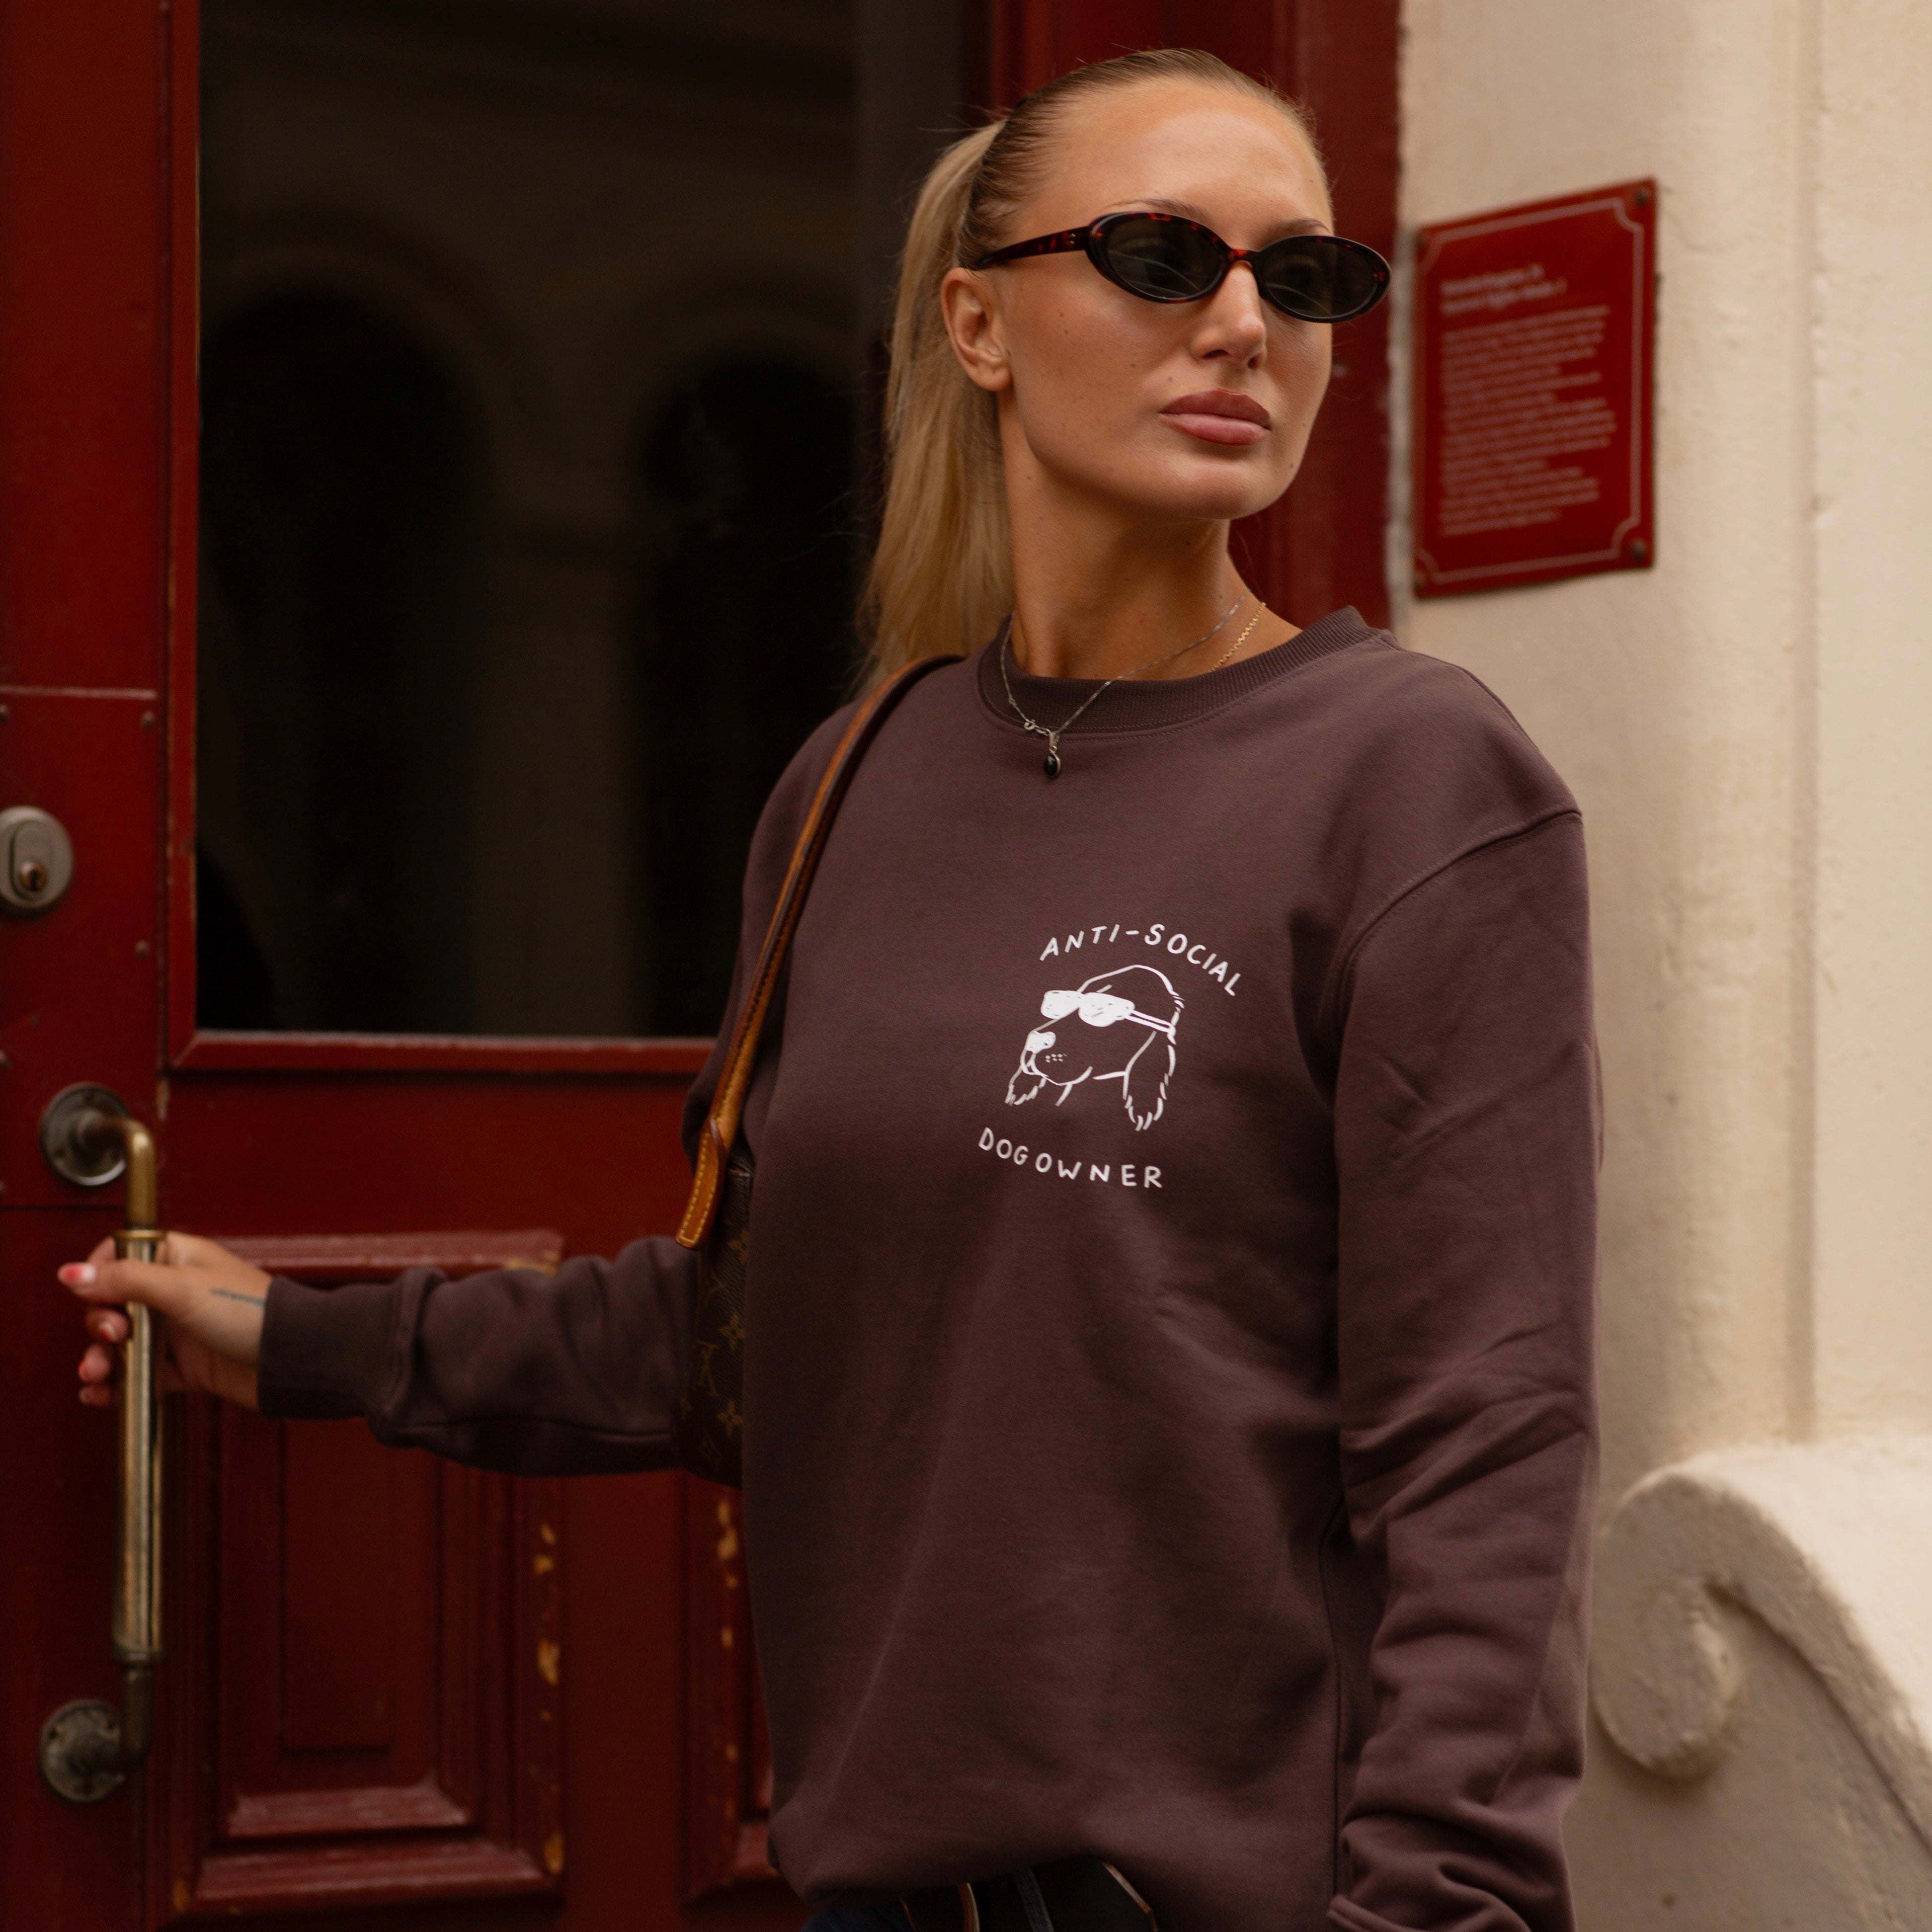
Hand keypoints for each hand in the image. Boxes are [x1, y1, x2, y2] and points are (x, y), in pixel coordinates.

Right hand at [62, 1232, 270, 1410]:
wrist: (287, 1359)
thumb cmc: (248, 1311)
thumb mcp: (181, 1288)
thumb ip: (125, 1280)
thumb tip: (71, 1273)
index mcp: (177, 1258)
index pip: (121, 1256)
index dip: (99, 1275)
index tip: (88, 1293)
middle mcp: (175, 1291)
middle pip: (114, 1304)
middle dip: (100, 1323)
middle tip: (114, 1336)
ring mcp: (178, 1330)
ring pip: (123, 1343)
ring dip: (101, 1358)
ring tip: (96, 1374)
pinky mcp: (183, 1365)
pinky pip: (140, 1374)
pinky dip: (118, 1384)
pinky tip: (101, 1394)